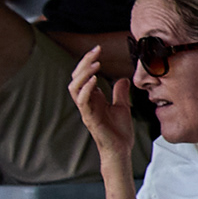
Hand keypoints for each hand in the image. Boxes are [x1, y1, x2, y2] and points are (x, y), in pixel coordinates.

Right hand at [69, 46, 135, 161]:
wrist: (121, 149)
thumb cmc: (119, 131)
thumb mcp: (123, 106)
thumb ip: (120, 93)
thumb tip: (123, 79)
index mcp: (93, 98)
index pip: (84, 75)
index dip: (88, 61)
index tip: (98, 49)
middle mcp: (87, 102)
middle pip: (76, 77)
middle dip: (84, 62)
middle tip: (96, 51)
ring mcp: (86, 110)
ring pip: (74, 87)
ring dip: (84, 74)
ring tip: (96, 64)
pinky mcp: (89, 118)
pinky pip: (82, 101)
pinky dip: (87, 89)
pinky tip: (95, 80)